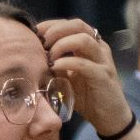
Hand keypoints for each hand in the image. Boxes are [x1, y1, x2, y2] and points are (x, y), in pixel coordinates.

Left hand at [37, 18, 130, 134]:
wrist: (108, 116)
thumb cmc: (85, 95)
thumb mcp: (65, 76)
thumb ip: (54, 64)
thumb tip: (31, 56)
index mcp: (90, 45)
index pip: (71, 24)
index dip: (51, 25)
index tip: (34, 33)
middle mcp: (99, 48)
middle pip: (78, 25)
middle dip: (55, 30)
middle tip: (40, 44)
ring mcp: (103, 61)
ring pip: (84, 39)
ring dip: (61, 45)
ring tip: (48, 57)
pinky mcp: (104, 76)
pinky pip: (85, 64)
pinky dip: (67, 63)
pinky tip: (54, 68)